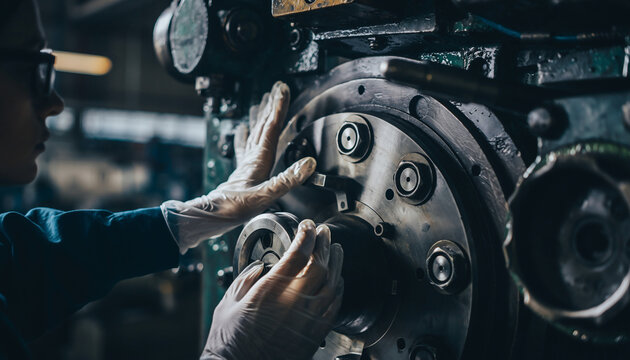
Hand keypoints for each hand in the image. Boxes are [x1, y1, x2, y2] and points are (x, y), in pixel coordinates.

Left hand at [161, 82, 316, 252]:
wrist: (212, 217)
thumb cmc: (235, 208)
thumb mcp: (265, 196)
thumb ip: (287, 180)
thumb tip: (308, 163)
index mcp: (259, 161)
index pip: (272, 128)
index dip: (278, 108)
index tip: (282, 89)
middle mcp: (252, 159)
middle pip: (263, 126)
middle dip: (271, 106)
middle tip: (277, 89)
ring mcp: (246, 165)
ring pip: (255, 134)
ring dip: (261, 117)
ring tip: (263, 103)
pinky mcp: (241, 173)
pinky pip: (246, 148)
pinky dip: (247, 136)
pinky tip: (243, 132)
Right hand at [201, 220, 343, 359]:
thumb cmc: (230, 342)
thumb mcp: (228, 303)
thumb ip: (245, 280)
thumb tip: (258, 267)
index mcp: (270, 290)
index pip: (297, 254)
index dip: (306, 235)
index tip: (307, 225)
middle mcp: (293, 301)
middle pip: (319, 264)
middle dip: (324, 244)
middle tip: (325, 232)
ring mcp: (308, 318)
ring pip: (332, 283)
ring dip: (336, 263)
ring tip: (336, 249)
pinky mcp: (315, 333)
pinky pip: (335, 306)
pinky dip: (339, 289)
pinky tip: (338, 281)